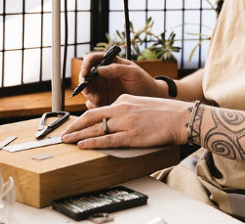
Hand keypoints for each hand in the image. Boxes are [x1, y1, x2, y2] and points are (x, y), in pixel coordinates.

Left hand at [61, 95, 190, 148]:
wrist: (181, 118)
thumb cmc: (165, 113)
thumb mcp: (142, 104)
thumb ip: (128, 108)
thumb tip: (116, 116)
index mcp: (124, 100)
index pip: (99, 109)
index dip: (84, 119)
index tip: (76, 125)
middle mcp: (122, 109)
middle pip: (91, 117)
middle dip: (74, 126)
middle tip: (63, 134)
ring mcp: (125, 123)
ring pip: (96, 128)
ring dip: (78, 135)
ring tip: (66, 140)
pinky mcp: (131, 136)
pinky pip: (107, 140)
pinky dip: (92, 142)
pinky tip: (82, 145)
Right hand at [77, 53, 165, 107]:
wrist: (150, 98)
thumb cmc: (143, 81)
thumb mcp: (133, 72)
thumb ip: (117, 69)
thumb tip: (99, 69)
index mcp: (109, 63)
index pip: (92, 59)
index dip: (85, 65)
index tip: (85, 74)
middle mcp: (103, 75)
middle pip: (86, 76)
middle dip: (85, 84)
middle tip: (89, 92)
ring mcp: (102, 88)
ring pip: (87, 90)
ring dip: (88, 96)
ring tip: (98, 101)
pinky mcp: (103, 100)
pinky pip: (92, 103)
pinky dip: (92, 106)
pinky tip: (100, 106)